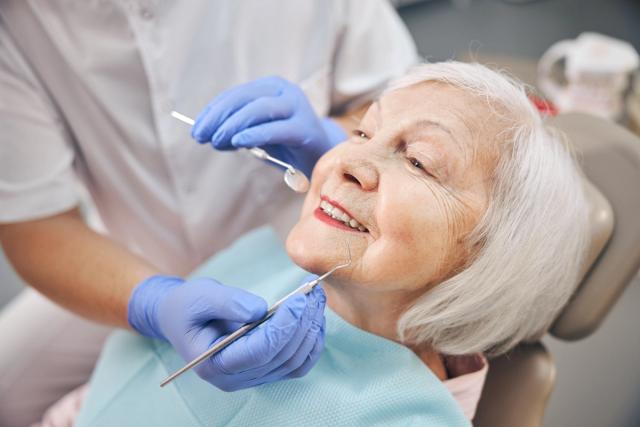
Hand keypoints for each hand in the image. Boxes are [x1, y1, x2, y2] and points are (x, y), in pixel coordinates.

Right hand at [127, 275, 325, 390]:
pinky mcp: (265, 370)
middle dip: (303, 322)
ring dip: (311, 330)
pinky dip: (311, 342)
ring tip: (317, 299)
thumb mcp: (201, 296)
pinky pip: (297, 364)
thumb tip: (262, 309)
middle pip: (281, 356)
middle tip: (313, 291)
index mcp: (214, 363)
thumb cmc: (187, 306)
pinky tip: (314, 318)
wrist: (182, 316)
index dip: (284, 325)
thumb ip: (229, 302)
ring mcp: (252, 378)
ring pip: (294, 362)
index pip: (260, 351)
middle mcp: (235, 378)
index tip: (300, 298)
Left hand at [191, 76, 345, 176]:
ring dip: (233, 125)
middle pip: (245, 100)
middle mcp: (285, 92)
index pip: (236, 95)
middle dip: (219, 118)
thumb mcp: (258, 134)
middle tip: (201, 137)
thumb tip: (208, 133)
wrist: (323, 158)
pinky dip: (255, 134)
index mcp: (272, 87)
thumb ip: (237, 130)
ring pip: (259, 110)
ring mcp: (297, 108)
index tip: (196, 129)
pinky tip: (238, 142)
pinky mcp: (305, 128)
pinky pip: (276, 129)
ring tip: (216, 141)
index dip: (213, 111)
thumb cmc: (286, 146)